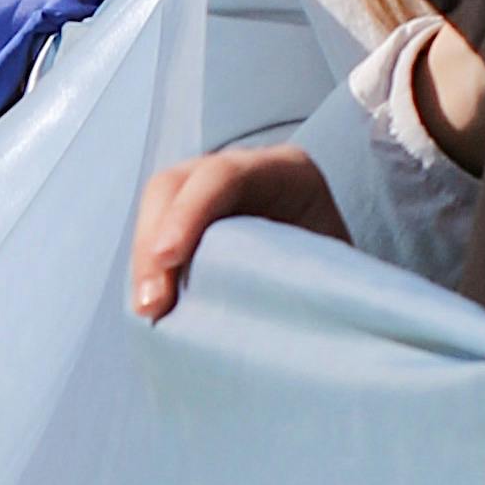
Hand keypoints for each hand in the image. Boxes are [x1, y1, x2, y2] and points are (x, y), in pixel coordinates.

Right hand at [128, 140, 345, 316]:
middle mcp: (240, 172)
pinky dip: (148, 273)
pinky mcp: (190, 225)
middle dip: (151, 241)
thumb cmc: (341, 281)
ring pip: (156, 209)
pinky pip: (155, 238)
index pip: (224, 175)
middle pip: (175, 185)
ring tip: (147, 313)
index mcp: (287, 171)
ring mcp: (209, 195)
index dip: (189, 213)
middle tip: (149, 305)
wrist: (339, 287)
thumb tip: (265, 312)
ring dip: (143, 261)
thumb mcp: (337, 271)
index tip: (169, 260)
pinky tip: (151, 307)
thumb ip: (305, 275)